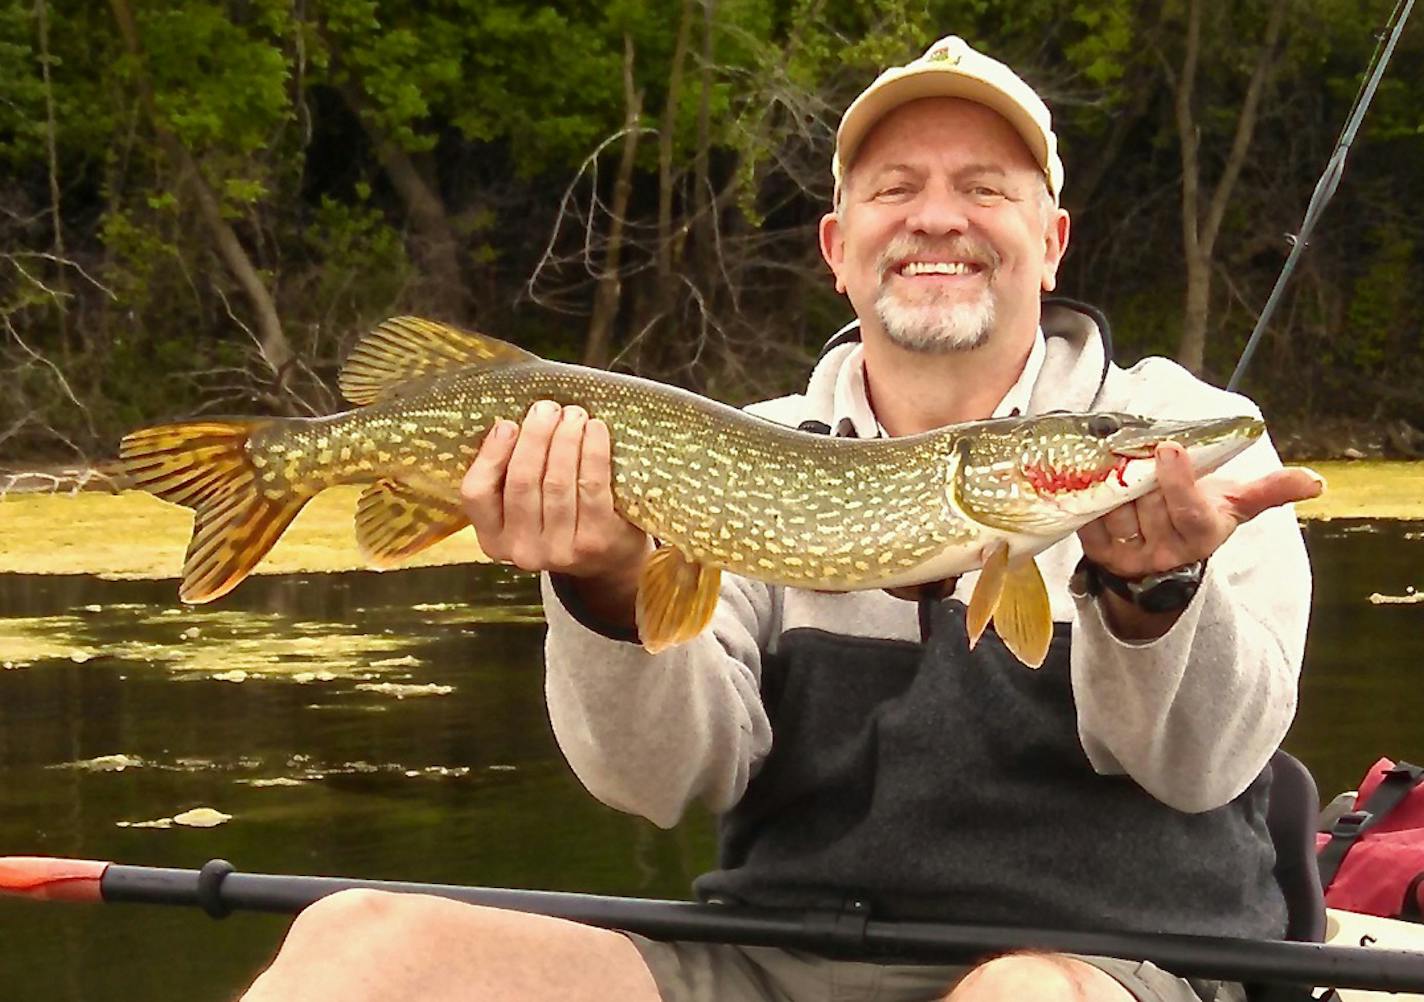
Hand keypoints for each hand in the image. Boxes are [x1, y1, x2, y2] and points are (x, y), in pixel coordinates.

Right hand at [460, 400, 649, 616]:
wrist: (610, 561)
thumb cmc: (562, 520)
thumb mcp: (524, 509)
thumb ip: (509, 476)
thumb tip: (511, 423)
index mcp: (493, 540)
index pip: (476, 493)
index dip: (490, 455)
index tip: (507, 424)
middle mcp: (521, 551)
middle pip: (522, 481)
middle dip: (535, 437)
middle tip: (547, 408)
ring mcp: (559, 551)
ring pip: (557, 481)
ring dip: (565, 439)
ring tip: (573, 414)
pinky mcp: (596, 541)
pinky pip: (591, 486)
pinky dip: (593, 451)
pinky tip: (595, 429)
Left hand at [1077, 442, 1322, 638]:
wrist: (1167, 551)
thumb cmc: (1202, 513)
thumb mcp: (1236, 503)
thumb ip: (1272, 489)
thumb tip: (1316, 483)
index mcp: (1203, 532)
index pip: (1190, 510)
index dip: (1179, 481)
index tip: (1169, 447)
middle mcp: (1169, 550)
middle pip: (1147, 502)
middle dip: (1140, 475)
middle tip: (1136, 452)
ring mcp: (1134, 556)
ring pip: (1116, 510)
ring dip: (1113, 485)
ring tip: (1118, 468)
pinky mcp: (1102, 555)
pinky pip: (1089, 522)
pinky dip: (1090, 500)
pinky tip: (1094, 482)